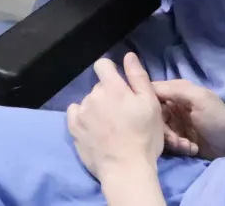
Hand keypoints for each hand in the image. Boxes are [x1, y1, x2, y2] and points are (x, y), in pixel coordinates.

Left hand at [67, 54, 162, 180]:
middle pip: (98, 86)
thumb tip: (128, 56)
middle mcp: (93, 95)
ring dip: (97, 107)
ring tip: (109, 126)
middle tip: (121, 113)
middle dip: (108, 94)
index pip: (102, 65)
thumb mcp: (150, 105)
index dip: (110, 71)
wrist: (126, 169)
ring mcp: (81, 112)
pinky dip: (83, 116)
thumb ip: (138, 77)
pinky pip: (75, 112)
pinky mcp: (73, 128)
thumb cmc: (144, 136)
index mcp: (113, 87)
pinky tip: (93, 128)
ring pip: (89, 101)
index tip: (119, 84)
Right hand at [153, 79, 224, 159]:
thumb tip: (148, 87)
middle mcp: (173, 104)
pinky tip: (191, 148)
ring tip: (187, 145)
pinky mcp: (178, 136)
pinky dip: (178, 146)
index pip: (151, 92)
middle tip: (177, 140)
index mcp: (177, 90)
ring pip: (159, 130)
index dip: (147, 105)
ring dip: (173, 141)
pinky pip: (168, 141)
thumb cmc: (219, 118)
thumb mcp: (198, 99)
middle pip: (153, 115)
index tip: (151, 120)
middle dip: (163, 130)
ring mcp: (175, 121)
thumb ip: (174, 90)